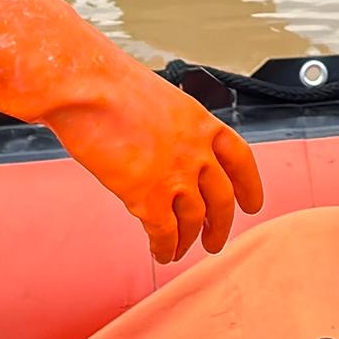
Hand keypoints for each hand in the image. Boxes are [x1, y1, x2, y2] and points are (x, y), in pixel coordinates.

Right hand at [46, 60, 265, 261]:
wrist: (87, 87)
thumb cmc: (110, 86)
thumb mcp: (160, 101)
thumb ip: (172, 131)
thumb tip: (165, 152)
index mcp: (202, 123)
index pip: (240, 160)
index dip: (249, 186)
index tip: (251, 204)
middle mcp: (197, 151)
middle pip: (221, 199)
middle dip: (220, 225)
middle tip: (215, 241)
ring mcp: (175, 176)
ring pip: (193, 220)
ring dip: (189, 240)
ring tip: (182, 249)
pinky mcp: (147, 197)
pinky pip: (165, 232)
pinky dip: (165, 247)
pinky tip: (161, 252)